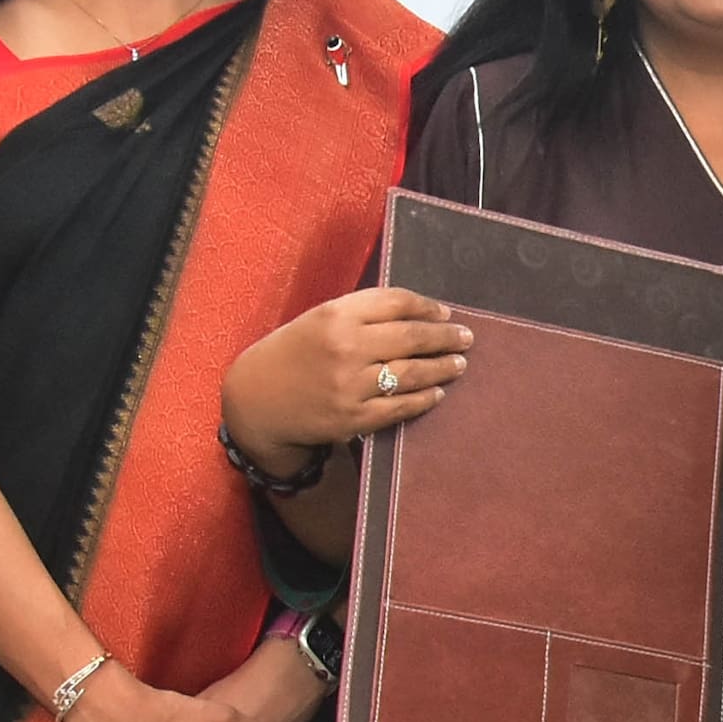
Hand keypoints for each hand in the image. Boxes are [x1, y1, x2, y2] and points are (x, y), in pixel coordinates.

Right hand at [222, 289, 470, 478]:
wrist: (256, 401)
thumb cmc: (292, 353)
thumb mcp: (318, 319)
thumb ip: (361, 313)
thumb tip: (417, 312)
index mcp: (335, 315)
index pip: (396, 302)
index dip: (427, 307)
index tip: (445, 313)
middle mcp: (345, 348)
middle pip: (411, 337)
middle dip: (445, 337)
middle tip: (466, 338)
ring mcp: (350, 385)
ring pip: (411, 374)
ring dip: (442, 368)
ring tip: (459, 364)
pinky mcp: (352, 418)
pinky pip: (399, 407)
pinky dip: (423, 399)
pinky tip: (437, 393)